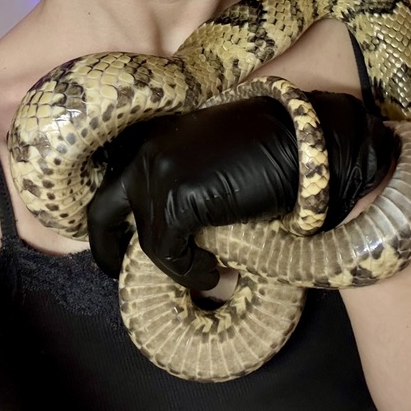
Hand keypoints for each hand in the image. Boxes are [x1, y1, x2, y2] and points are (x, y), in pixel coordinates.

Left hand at [87, 92, 395, 288]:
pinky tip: (216, 274)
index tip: (119, 247)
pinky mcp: (179, 199)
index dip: (113, 220)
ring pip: (147, 238)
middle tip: (118, 273)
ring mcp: (160, 172)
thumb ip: (183, 185)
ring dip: (175, 265)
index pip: (116, 182)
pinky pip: (170, 253)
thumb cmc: (271, 154)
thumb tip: (173, 232)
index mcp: (155, 136)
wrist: (306, 146)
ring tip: (209, 273)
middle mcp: (148, 150)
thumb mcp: (212, 163)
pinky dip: (191, 272)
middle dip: (106, 247)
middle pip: (104, 210)